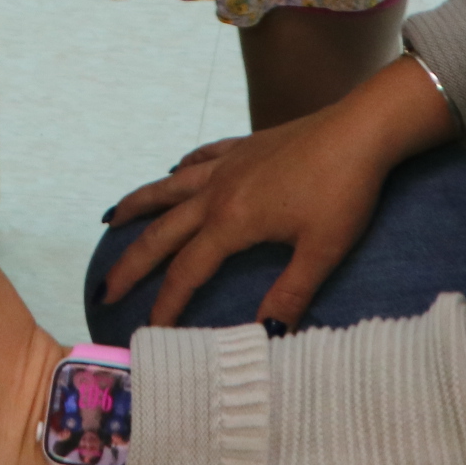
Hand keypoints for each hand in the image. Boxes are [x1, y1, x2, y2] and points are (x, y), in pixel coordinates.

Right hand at [99, 55, 455, 329]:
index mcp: (232, 221)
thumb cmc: (345, 191)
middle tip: (103, 289)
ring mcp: (228, 163)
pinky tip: (176, 171)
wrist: (362, 128)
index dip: (165, 305)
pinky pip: (200, 158)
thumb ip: (289, 294)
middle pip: (161, 232)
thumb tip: (265, 336)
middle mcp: (218, 191)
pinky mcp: (245, 145)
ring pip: (169, 187)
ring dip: (137, 205)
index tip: (146, 331)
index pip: (186, 272)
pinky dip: (181, 170)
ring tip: (110, 219)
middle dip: (130, 264)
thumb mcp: (322, 252)